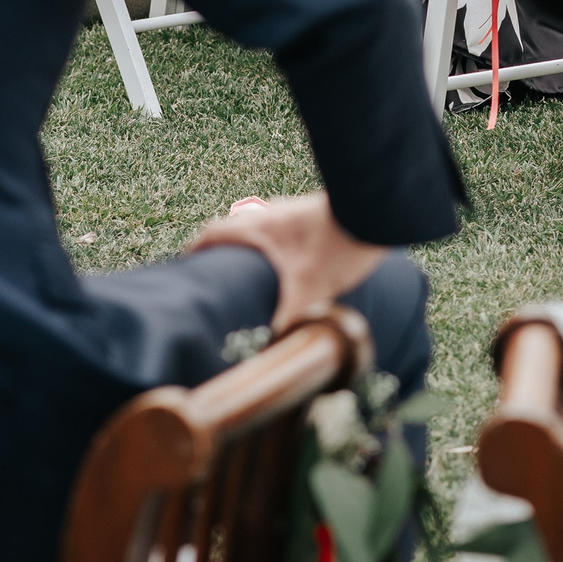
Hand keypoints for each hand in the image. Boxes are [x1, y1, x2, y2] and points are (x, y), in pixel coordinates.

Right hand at [189, 191, 387, 331]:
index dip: (195, 252)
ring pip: (258, 231)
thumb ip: (288, 321)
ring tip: (249, 277)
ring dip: (249, 250)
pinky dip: (273, 249)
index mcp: (257, 228)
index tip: (185, 268)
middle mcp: (270, 215)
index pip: (212, 235)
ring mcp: (291, 213)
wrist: (378, 210)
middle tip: (216, 279)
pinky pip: (280, 232)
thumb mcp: (310, 289)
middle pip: (233, 232)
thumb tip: (272, 351)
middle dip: (221, 254)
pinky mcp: (312, 216)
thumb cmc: (340, 243)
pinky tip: (287, 267)